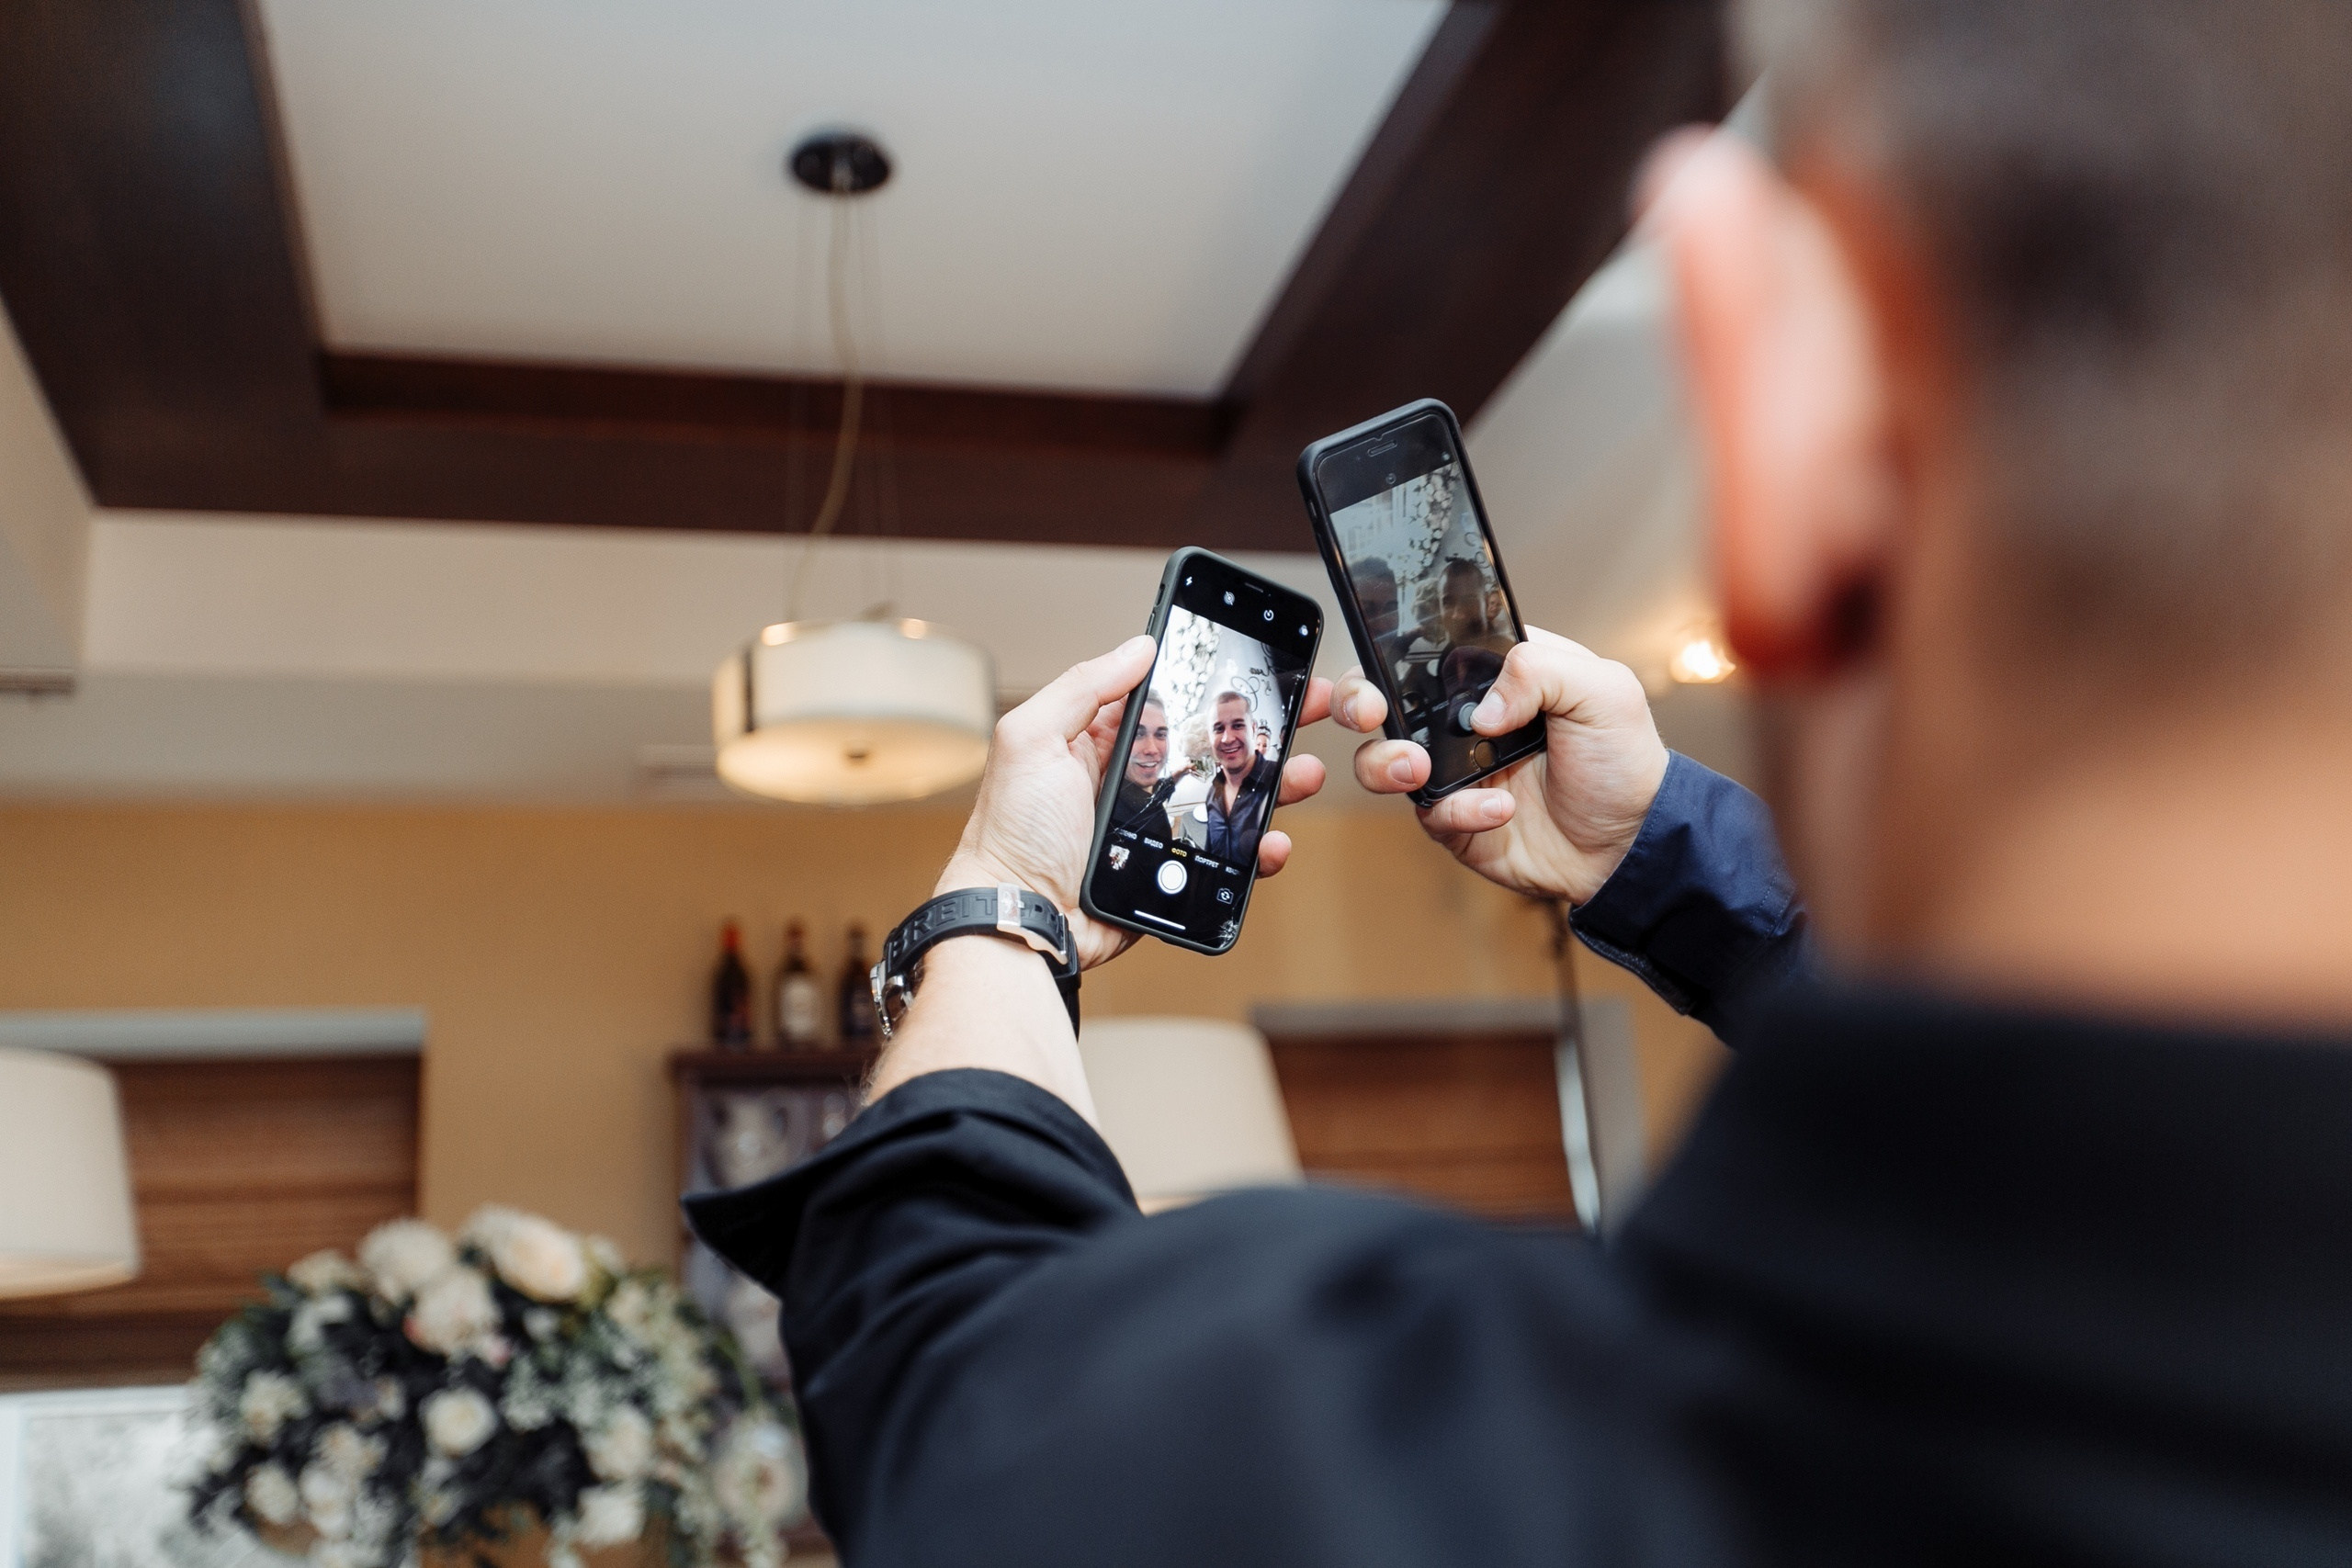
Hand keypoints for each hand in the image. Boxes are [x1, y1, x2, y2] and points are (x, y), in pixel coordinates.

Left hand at [940, 636, 1332, 968]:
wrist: (1020, 919)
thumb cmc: (1011, 833)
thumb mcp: (1032, 740)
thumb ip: (1083, 687)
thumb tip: (1138, 645)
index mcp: (1100, 740)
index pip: (1169, 698)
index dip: (1213, 683)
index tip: (1259, 665)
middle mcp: (1132, 779)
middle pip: (1212, 744)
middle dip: (1262, 728)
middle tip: (1307, 708)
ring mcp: (1156, 826)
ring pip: (1228, 797)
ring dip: (1272, 783)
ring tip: (1304, 772)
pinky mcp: (1170, 872)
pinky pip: (1225, 855)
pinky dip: (1256, 848)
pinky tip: (1272, 839)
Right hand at [1332, 628, 1666, 904]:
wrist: (1633, 845)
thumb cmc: (1624, 761)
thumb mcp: (1604, 692)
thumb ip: (1541, 670)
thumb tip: (1481, 707)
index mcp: (1495, 676)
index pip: (1429, 648)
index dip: (1393, 649)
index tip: (1383, 664)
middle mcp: (1465, 719)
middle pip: (1385, 700)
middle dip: (1359, 702)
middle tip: (1371, 713)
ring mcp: (1455, 769)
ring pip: (1383, 759)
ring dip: (1386, 762)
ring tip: (1419, 769)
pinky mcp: (1455, 819)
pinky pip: (1430, 813)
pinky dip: (1457, 811)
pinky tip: (1500, 809)